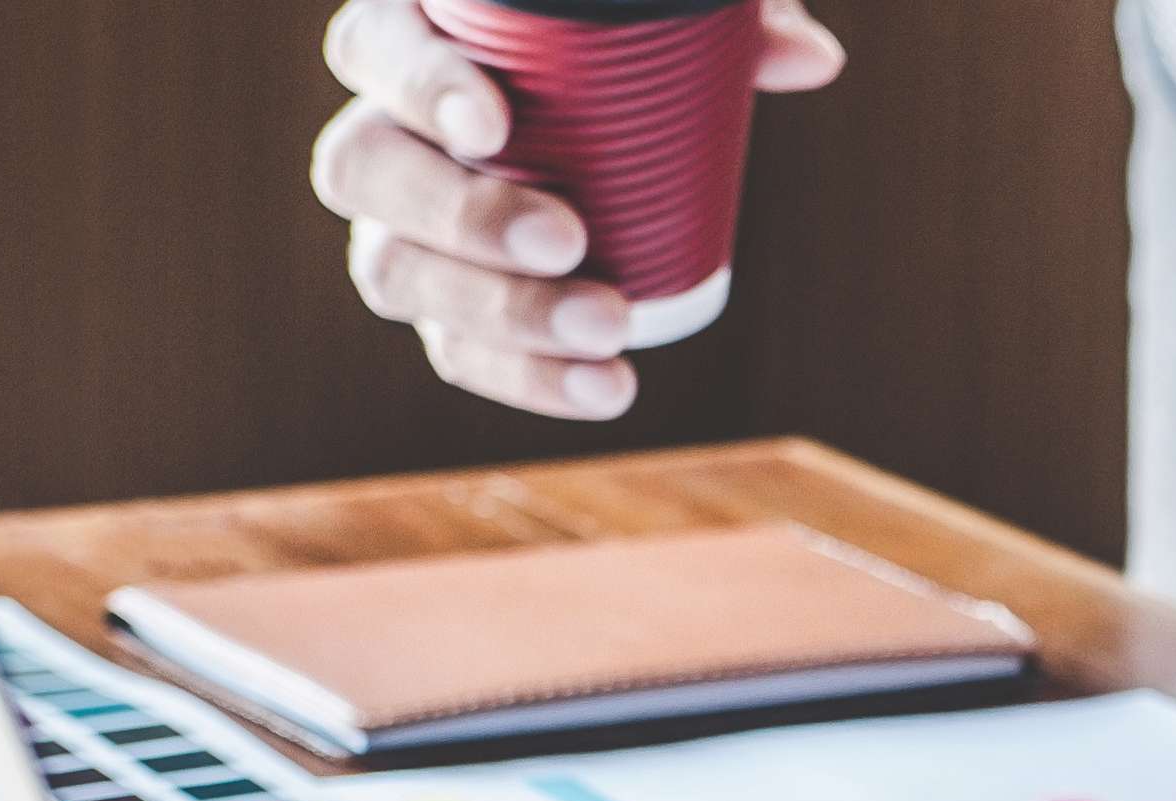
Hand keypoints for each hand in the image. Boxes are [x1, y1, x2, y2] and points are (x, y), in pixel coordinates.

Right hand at [309, 0, 841, 416]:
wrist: (614, 129)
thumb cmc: (622, 49)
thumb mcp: (671, 18)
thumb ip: (731, 18)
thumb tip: (810, 59)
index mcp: (413, 39)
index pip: (376, 50)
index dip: (420, 87)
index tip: (496, 126)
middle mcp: (383, 132)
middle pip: (365, 173)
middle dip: (464, 216)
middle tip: (568, 237)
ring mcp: (400, 227)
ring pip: (396, 273)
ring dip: (500, 313)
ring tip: (605, 328)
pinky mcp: (441, 305)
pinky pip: (455, 349)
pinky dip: (528, 378)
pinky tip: (605, 388)